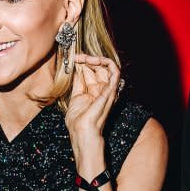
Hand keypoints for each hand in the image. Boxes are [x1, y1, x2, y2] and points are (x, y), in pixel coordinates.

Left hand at [65, 54, 120, 170]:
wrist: (82, 133)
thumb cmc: (78, 121)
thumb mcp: (75, 98)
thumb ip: (78, 83)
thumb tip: (76, 69)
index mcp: (94, 91)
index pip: (92, 71)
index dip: (83, 62)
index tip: (73, 58)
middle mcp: (103, 89)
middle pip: (99, 67)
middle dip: (88, 59)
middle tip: (77, 57)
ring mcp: (108, 90)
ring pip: (109, 66)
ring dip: (97, 59)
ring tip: (86, 58)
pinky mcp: (111, 91)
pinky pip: (116, 72)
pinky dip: (107, 63)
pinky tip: (95, 60)